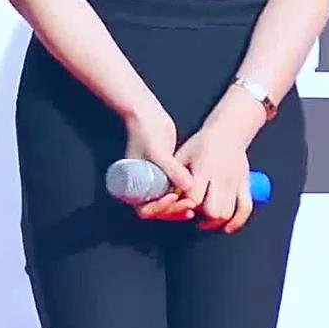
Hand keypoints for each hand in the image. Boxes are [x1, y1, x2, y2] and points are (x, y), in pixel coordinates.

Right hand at [123, 102, 197, 223]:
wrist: (148, 116)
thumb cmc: (146, 133)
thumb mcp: (158, 153)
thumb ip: (172, 170)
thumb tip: (189, 185)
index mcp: (132, 187)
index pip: (146, 210)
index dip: (160, 209)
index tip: (173, 198)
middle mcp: (142, 189)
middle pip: (159, 211)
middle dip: (174, 211)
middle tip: (190, 206)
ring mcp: (153, 184)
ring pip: (167, 205)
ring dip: (180, 207)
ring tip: (194, 204)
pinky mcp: (165, 178)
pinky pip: (174, 194)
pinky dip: (183, 198)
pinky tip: (195, 199)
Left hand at [177, 98, 259, 234]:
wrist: (228, 130)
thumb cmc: (201, 143)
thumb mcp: (183, 155)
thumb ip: (175, 176)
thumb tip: (167, 196)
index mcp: (204, 169)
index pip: (195, 198)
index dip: (185, 206)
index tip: (180, 204)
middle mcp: (222, 177)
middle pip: (214, 210)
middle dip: (202, 218)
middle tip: (193, 214)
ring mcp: (236, 182)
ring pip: (229, 213)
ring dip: (216, 222)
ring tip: (206, 220)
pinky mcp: (245, 184)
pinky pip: (246, 208)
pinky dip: (237, 221)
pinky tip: (227, 227)